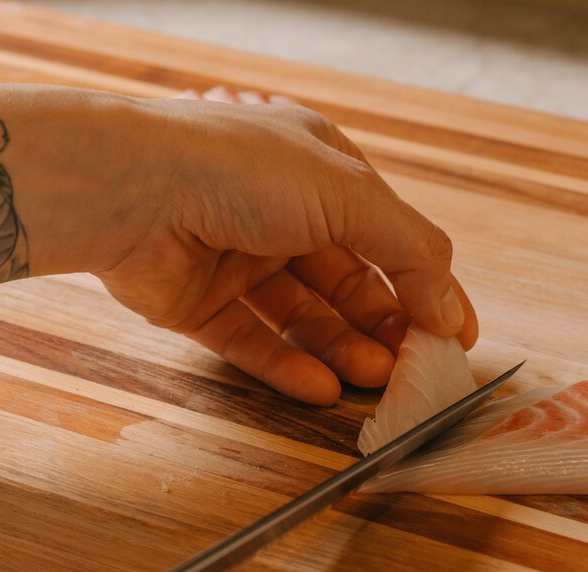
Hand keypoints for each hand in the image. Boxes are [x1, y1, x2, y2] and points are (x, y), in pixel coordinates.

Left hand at [9, 85, 477, 404]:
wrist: (133, 189)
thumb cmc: (237, 167)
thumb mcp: (347, 192)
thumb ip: (408, 247)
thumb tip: (446, 306)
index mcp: (316, 171)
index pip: (386, 235)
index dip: (424, 283)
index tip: (455, 332)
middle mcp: (277, 214)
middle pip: (345, 281)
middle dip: (382, 323)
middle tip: (411, 365)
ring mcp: (235, 260)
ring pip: (300, 316)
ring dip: (340, 348)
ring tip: (372, 379)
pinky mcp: (197, 302)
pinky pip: (249, 340)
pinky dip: (285, 365)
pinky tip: (320, 388)